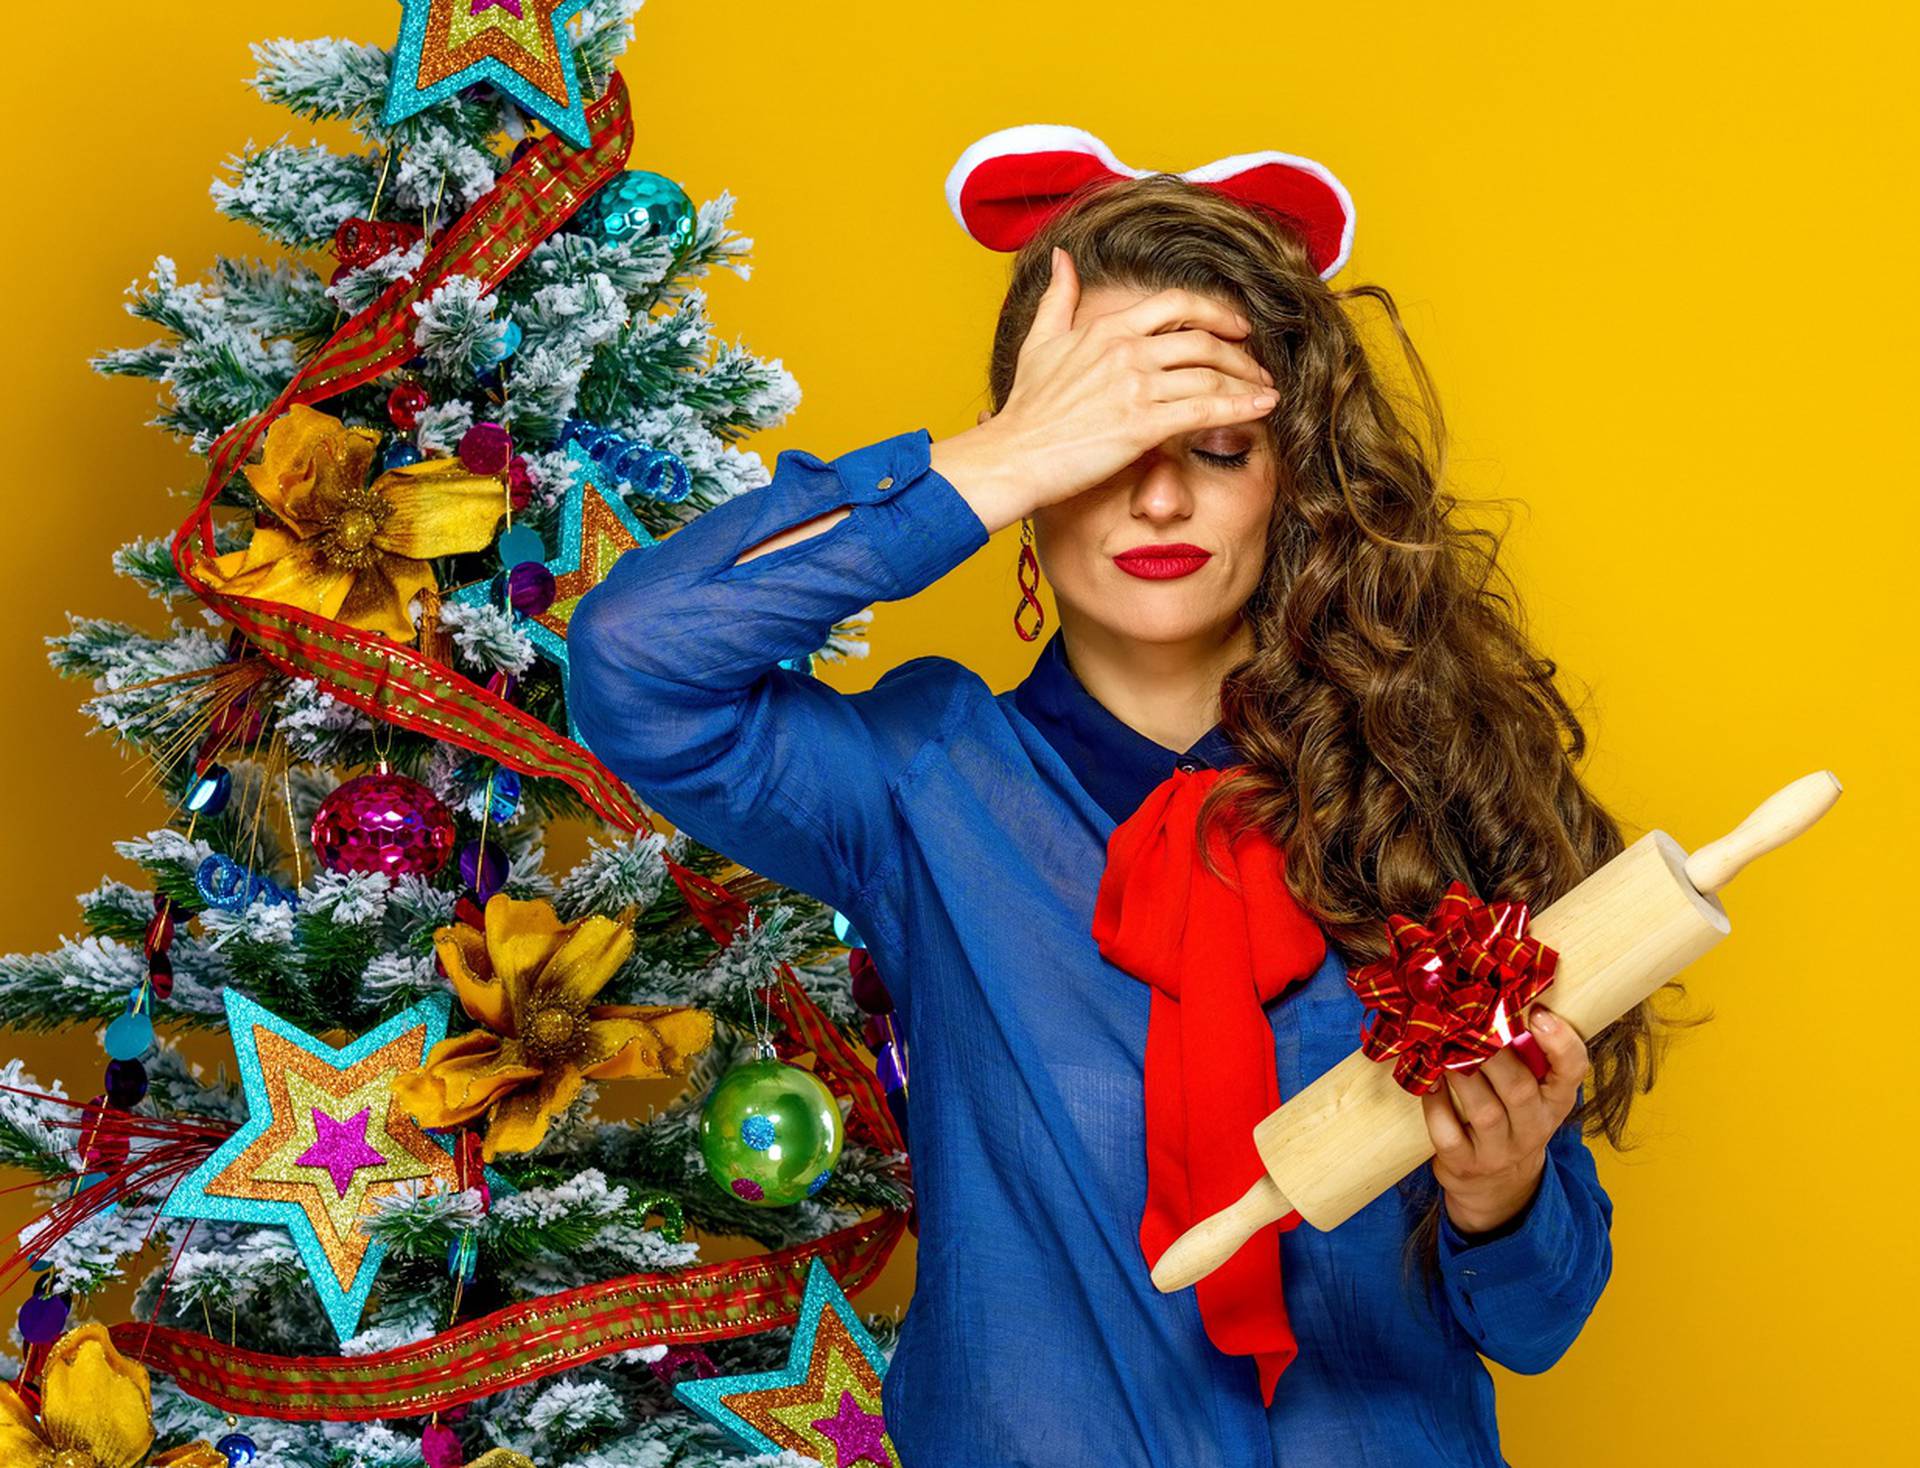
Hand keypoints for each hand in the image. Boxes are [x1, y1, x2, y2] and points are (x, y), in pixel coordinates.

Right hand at [928, 246, 1277, 531]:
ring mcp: (1135, 386)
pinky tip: (1263, 409)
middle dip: (1240, 353)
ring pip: (1210, 375)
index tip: (1236, 327)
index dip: (1215, 312)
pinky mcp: (1142, 425)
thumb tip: (1062, 258)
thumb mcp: (1039, 341)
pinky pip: (1205, 411)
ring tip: (1265, 392)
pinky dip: (1241, 408)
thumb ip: (1058, 297)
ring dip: (1246, 383)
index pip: (1176, 305)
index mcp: (1107, 328)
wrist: (1013, 456)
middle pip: (1203, 340)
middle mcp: (1126, 350)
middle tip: (1258, 367)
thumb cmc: (1026, 408)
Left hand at [1421, 1005, 1591, 1235]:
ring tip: (1441, 1045)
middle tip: (1467, 1022)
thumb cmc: (1512, 1116)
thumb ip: (1523, 1049)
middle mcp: (1534, 1126)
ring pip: (1483, 1111)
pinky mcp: (1466, 1165)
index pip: (1574, 1070)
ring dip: (1460, 1074)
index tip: (1538, 1013)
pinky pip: (1448, 1134)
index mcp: (1556, 1099)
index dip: (1560, 1042)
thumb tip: (1490, 987)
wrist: (1499, 1185)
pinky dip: (1434, 1105)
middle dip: (1493, 1053)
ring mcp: (1500, 1150)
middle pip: (1519, 1088)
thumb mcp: (1532, 1087)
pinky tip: (1427, 1081)